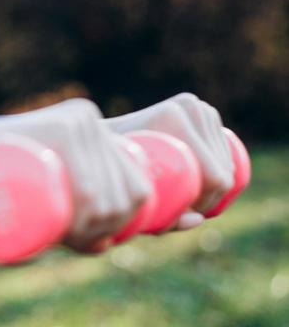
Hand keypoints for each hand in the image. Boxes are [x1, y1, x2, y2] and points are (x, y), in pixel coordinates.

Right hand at [0, 98, 154, 255]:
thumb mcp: (36, 186)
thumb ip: (66, 206)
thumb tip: (109, 247)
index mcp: (100, 132)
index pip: (138, 185)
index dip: (125, 225)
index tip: (90, 244)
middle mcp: (92, 122)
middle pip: (125, 192)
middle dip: (108, 231)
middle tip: (71, 244)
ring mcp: (74, 122)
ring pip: (108, 194)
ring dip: (96, 230)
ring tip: (66, 239)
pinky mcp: (54, 127)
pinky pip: (87, 185)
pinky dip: (89, 214)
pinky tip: (74, 227)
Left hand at [104, 93, 236, 228]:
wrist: (100, 134)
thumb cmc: (108, 167)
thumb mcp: (128, 194)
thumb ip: (161, 218)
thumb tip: (199, 220)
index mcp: (173, 118)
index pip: (214, 177)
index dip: (208, 203)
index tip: (186, 214)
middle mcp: (190, 107)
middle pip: (223, 169)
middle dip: (212, 196)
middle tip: (187, 209)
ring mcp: (199, 106)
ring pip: (227, 160)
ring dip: (216, 184)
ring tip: (189, 197)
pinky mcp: (202, 110)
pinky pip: (224, 149)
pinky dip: (221, 169)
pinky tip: (205, 182)